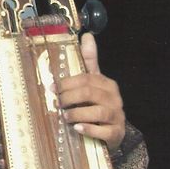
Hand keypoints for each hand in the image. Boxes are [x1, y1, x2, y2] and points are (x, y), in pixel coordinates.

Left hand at [56, 32, 124, 152]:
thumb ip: (89, 61)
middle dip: (70, 97)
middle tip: (57, 103)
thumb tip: (87, 35)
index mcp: (107, 84)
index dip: (67, 83)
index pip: (87, 79)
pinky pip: (104, 131)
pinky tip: (77, 128)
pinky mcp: (116, 133)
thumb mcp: (93, 83)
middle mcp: (115, 98)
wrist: (112, 131)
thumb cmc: (97, 105)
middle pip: (90, 93)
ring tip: (64, 116)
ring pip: (98, 112)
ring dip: (78, 113)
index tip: (52, 88)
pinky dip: (90, 129)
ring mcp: (117, 116)